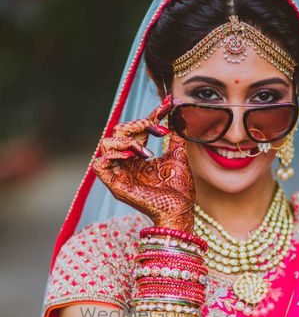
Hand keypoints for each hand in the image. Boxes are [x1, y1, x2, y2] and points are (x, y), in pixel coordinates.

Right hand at [92, 96, 194, 231]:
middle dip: (138, 125)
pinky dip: (112, 156)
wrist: (180, 212)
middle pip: (118, 132)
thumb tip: (178, 116)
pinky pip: (99, 165)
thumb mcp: (178, 157)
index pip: (138, 129)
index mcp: (139, 157)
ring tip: (146, 150)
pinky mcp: (114, 185)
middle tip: (158, 129)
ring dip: (127, 140)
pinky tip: (131, 157)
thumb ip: (175, 137)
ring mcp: (119, 174)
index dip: (151, 115)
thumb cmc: (179, 191)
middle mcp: (126, 164)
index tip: (168, 105)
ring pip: (106, 144)